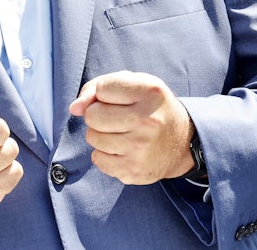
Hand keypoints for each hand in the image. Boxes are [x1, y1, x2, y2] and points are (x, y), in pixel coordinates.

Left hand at [68, 70, 193, 183]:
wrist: (182, 143)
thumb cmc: (149, 107)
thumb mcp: (133, 85)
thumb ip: (97, 86)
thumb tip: (74, 108)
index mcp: (150, 91)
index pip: (102, 88)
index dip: (104, 93)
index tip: (120, 98)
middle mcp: (148, 120)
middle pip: (92, 115)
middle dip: (97, 115)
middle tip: (116, 118)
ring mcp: (141, 148)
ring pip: (92, 138)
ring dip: (100, 134)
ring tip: (121, 133)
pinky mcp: (134, 170)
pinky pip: (97, 160)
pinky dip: (104, 154)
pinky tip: (122, 149)